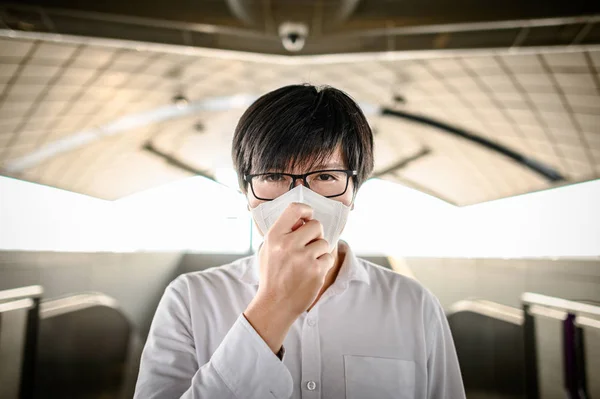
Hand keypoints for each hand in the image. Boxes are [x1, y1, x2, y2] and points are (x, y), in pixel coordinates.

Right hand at [244, 202, 334, 352]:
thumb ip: (282, 233)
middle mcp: (288, 245)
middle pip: (316, 225)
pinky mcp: (316, 271)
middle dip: (315, 235)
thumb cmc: (272, 275)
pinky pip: (328, 258)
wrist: (275, 304)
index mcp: (274, 236)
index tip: (307, 217)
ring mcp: (303, 258)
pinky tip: (311, 273)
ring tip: (307, 263)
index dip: (306, 211)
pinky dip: (323, 265)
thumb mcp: (267, 250)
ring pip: (324, 242)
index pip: (295, 209)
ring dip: (319, 252)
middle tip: (308, 246)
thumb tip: (302, 220)